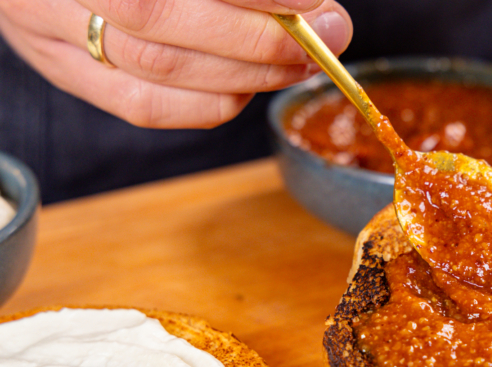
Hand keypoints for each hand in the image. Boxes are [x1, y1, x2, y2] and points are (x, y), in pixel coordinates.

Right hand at [0, 0, 351, 127]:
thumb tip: (315, 10)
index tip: (312, 4)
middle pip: (163, 23)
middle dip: (258, 40)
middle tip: (320, 40)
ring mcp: (47, 28)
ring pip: (158, 70)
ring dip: (244, 74)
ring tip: (294, 63)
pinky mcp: (63, 70)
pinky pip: (143, 107)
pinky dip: (207, 104)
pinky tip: (245, 89)